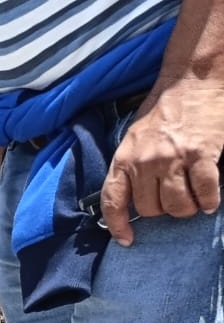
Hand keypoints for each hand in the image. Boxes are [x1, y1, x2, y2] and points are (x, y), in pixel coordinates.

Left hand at [101, 79, 223, 245]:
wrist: (192, 82)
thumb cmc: (162, 113)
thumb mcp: (133, 140)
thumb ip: (130, 167)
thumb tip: (133, 199)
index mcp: (124, 160)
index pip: (113, 201)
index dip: (118, 225)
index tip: (127, 240)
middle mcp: (144, 162)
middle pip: (150, 209)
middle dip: (163, 211)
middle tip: (174, 200)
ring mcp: (172, 159)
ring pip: (176, 205)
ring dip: (186, 209)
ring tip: (193, 201)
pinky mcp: (201, 154)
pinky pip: (205, 191)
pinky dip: (209, 200)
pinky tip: (210, 201)